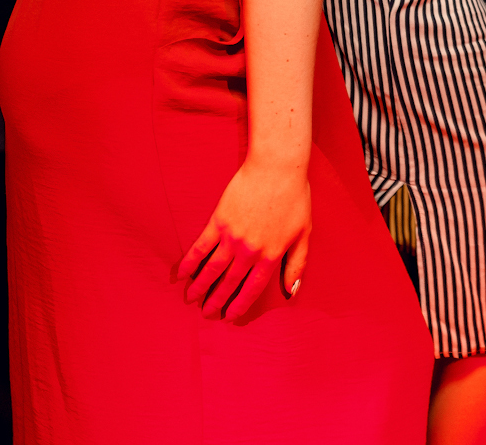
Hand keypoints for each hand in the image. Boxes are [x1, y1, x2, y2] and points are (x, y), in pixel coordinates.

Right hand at [176, 157, 310, 320]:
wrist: (277, 168)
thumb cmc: (295, 198)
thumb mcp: (304, 234)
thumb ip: (297, 265)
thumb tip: (291, 292)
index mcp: (271, 256)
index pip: (252, 289)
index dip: (239, 305)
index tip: (229, 317)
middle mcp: (250, 251)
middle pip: (229, 283)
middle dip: (216, 301)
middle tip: (206, 313)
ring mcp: (232, 237)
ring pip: (212, 269)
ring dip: (199, 287)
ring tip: (190, 299)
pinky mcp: (219, 221)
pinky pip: (200, 247)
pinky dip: (189, 262)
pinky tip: (181, 274)